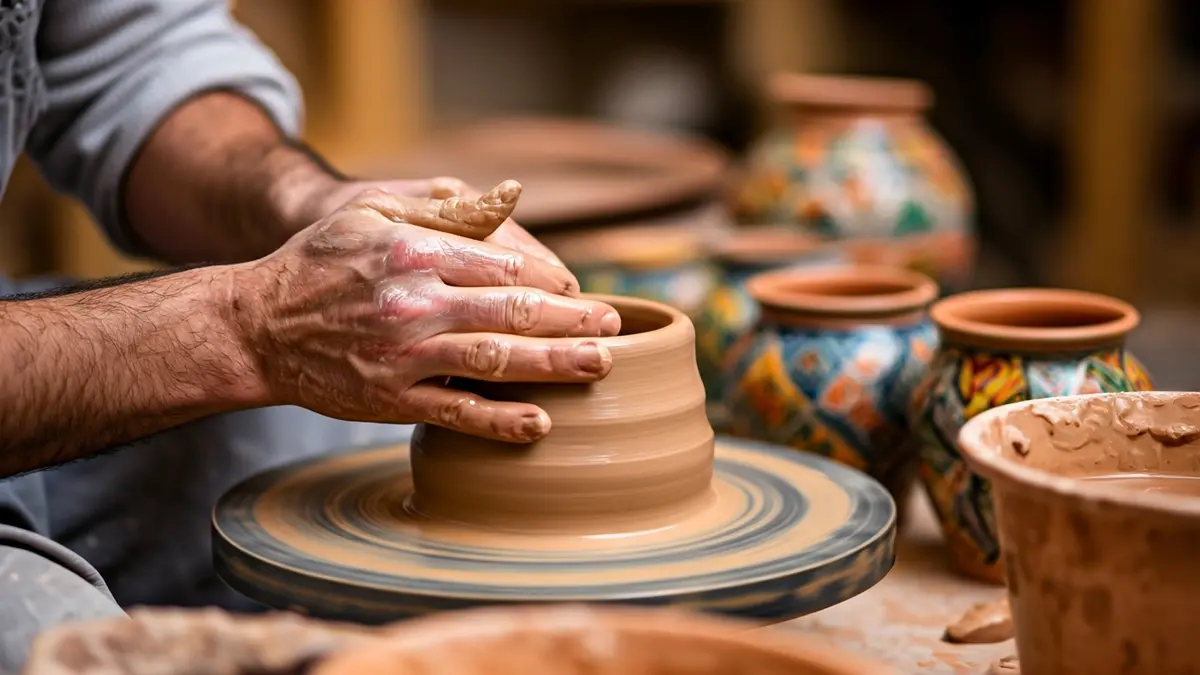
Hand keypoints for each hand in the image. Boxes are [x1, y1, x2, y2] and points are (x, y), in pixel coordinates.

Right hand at [235, 181, 620, 441]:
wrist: (257, 327)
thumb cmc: (321, 263)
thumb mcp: (374, 214)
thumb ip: (447, 211)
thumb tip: (514, 195)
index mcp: (414, 254)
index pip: (502, 265)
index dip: (550, 280)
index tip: (581, 290)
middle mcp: (414, 304)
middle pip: (511, 313)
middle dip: (571, 321)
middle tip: (613, 327)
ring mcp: (404, 357)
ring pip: (494, 362)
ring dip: (554, 365)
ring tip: (601, 366)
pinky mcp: (391, 400)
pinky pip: (456, 413)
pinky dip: (500, 421)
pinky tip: (541, 424)